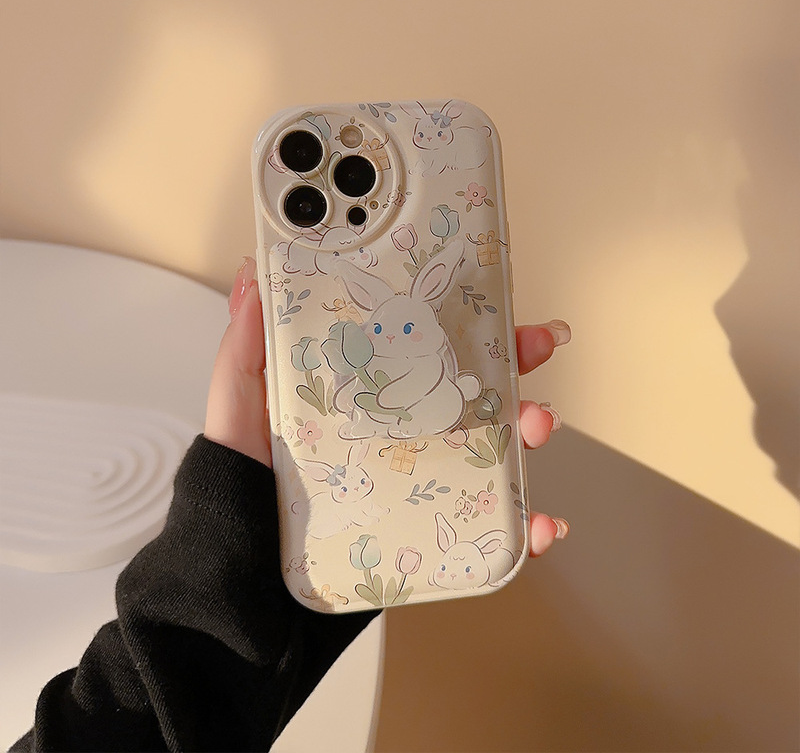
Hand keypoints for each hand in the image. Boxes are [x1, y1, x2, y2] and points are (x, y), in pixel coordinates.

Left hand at [204, 257, 569, 558]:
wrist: (249, 573)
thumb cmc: (244, 482)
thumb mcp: (240, 408)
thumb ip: (244, 349)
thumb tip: (251, 276)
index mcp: (371, 395)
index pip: (428, 349)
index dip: (470, 324)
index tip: (504, 304)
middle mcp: (404, 432)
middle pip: (476, 390)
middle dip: (519, 366)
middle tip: (539, 347)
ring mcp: (422, 480)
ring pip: (496, 450)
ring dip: (531, 433)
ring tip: (540, 427)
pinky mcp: (430, 530)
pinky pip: (490, 527)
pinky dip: (525, 525)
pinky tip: (540, 523)